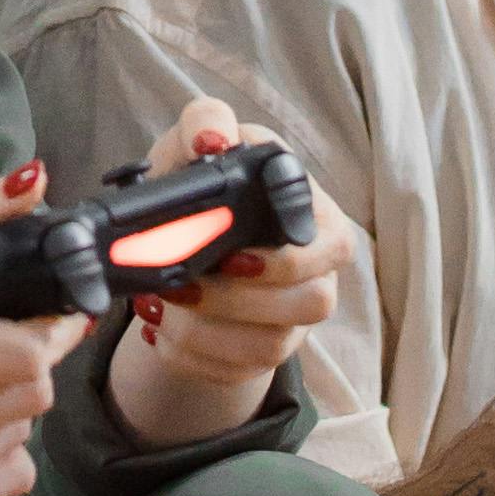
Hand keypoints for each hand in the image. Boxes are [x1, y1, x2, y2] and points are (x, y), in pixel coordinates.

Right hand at [0, 173, 79, 495]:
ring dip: (11, 402)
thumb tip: (35, 181)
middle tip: (0, 338)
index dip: (48, 328)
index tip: (44, 310)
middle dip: (30, 360)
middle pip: (34, 396)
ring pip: (24, 434)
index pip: (24, 355)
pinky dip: (0, 448)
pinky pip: (9, 478)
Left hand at [105, 91, 355, 444]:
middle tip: (180, 285)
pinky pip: (240, 372)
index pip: (334, 242)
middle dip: (238, 300)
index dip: (294, 258)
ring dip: (209, 332)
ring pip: (275, 345)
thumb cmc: (197, 177)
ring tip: (159, 307)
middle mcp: (317, 268)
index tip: (237, 258)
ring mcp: (295, 316)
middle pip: (310, 302)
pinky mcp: (264, 351)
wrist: (174, 232)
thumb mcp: (194, 140)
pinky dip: (193, 357)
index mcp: (311, 211)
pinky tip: (159, 332)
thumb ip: (206, 123)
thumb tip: (215, 142)